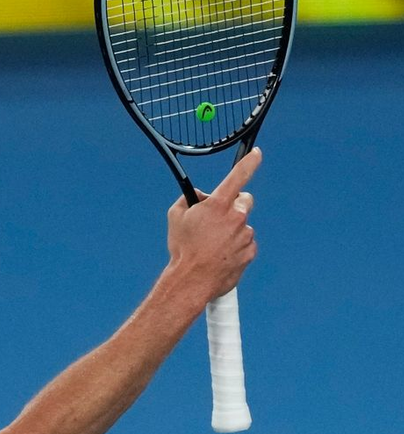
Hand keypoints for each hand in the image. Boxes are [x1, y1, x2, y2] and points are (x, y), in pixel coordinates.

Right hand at [166, 148, 260, 305]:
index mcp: (218, 205)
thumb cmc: (182, 248)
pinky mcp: (250, 251)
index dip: (249, 162)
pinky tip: (220, 255)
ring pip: (242, 224)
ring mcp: (245, 235)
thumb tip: (200, 195)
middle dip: (234, 204)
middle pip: (244, 200)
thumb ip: (189, 199)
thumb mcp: (176, 217)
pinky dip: (235, 246)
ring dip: (231, 230)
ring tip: (212, 245)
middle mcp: (236, 217)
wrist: (192, 280)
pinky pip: (245, 243)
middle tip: (218, 217)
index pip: (238, 177)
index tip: (257, 153)